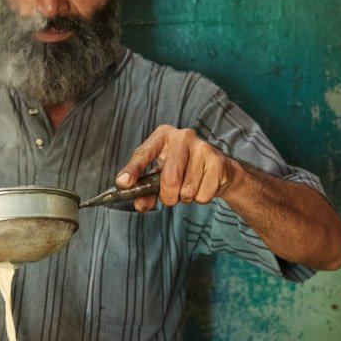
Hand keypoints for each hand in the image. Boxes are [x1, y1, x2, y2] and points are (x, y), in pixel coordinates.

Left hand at [115, 125, 240, 210]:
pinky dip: (200, 199)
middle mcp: (183, 136)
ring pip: (187, 189)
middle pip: (170, 177)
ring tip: (190, 187)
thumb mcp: (160, 177)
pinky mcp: (218, 162)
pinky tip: (203, 186)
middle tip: (170, 198)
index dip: (133, 170)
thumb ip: (146, 191)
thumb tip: (139, 205)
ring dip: (185, 198)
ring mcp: (203, 147)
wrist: (218, 170)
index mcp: (163, 136)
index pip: (143, 153)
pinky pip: (203, 195)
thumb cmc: (183, 170)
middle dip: (168, 196)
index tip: (122, 183)